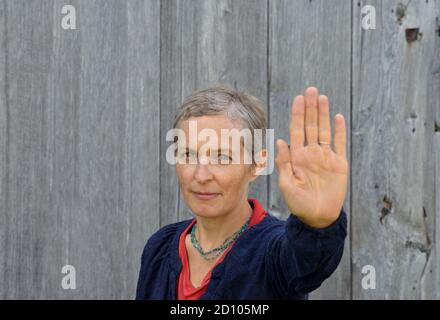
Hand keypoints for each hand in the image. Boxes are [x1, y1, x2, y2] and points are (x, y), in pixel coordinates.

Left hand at [275, 87, 348, 228]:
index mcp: (297, 156)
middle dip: (310, 108)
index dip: (298, 114)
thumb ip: (284, 162)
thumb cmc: (299, 203)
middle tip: (311, 90)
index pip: (296, 130)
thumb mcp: (287, 184)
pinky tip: (337, 116)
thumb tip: (281, 140)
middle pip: (311, 125)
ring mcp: (325, 157)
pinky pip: (339, 144)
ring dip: (323, 114)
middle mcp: (311, 153)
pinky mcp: (339, 164)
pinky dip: (339, 131)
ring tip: (322, 97)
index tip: (298, 98)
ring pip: (325, 130)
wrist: (317, 218)